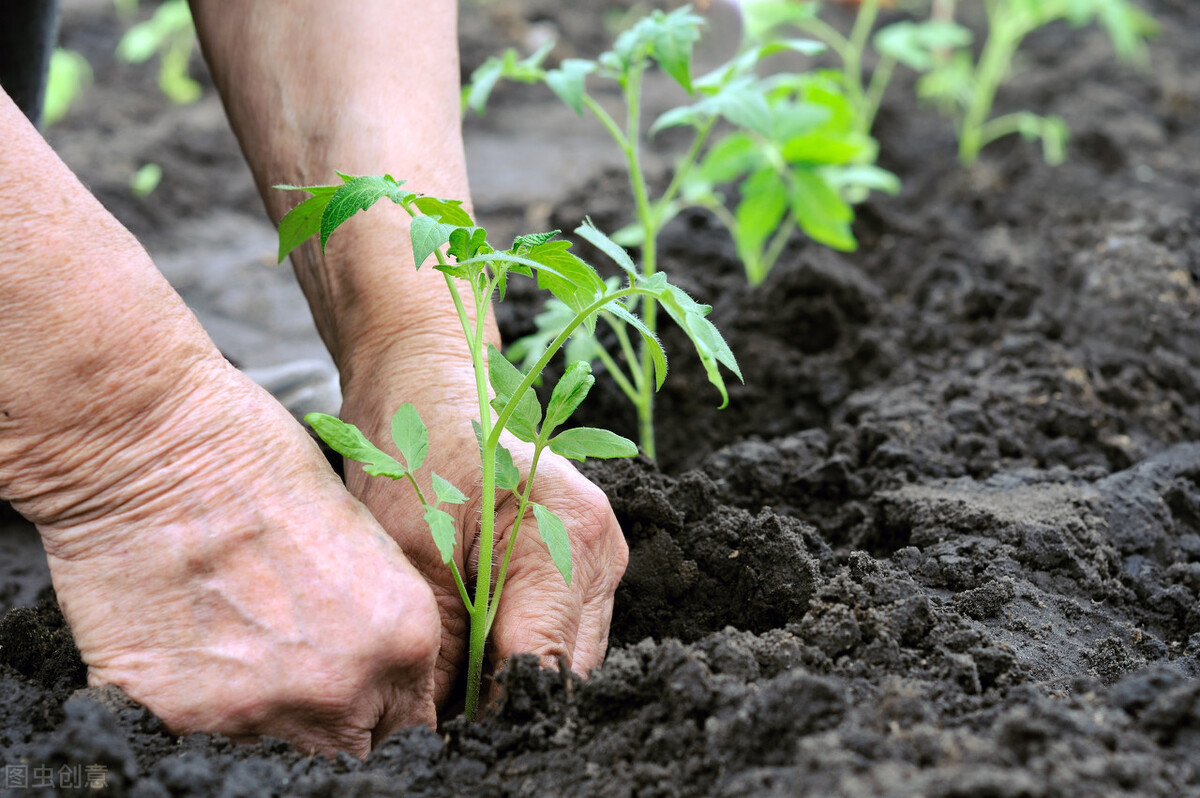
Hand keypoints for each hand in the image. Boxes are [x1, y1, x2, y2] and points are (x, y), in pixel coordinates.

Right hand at [32, 357, 441, 756]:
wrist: (154, 448)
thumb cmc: (259, 463)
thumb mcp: (361, 538)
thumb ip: (379, 620)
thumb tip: (377, 672)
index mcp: (403, 637)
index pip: (411, 725)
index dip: (384, 712)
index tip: (364, 702)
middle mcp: (342, 687)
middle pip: (350, 749)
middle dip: (333, 720)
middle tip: (296, 671)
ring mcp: (260, 710)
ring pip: (276, 748)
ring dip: (263, 712)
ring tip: (234, 643)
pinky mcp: (179, 716)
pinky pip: (198, 736)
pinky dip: (194, 703)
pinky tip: (186, 642)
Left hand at [339, 343, 628, 708]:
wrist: (426, 382)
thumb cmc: (414, 449)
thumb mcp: (411, 556)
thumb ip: (438, 652)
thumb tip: (437, 731)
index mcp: (570, 538)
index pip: (545, 667)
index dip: (494, 714)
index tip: (444, 736)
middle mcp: (602, 550)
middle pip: (567, 671)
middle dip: (506, 703)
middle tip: (441, 718)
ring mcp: (601, 556)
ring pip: (568, 657)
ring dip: (513, 678)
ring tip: (451, 685)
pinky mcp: (585, 561)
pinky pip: (560, 630)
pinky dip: (518, 649)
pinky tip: (473, 650)